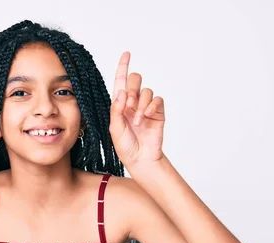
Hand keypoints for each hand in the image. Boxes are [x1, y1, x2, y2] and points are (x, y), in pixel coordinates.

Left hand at [109, 51, 165, 165]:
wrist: (140, 158)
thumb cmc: (125, 146)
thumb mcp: (114, 128)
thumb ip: (116, 109)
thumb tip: (121, 91)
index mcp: (120, 104)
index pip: (121, 82)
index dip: (123, 66)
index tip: (126, 53)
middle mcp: (133, 102)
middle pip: (135, 80)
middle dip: (131, 89)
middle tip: (128, 105)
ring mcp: (146, 107)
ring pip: (146, 90)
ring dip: (140, 104)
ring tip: (138, 120)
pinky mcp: (158, 112)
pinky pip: (157, 99)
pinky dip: (151, 106)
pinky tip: (147, 116)